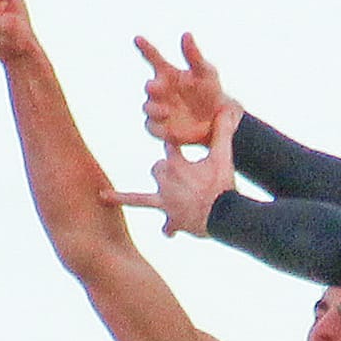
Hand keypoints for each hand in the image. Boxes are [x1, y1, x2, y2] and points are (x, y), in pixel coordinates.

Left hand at [102, 104, 239, 235]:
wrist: (224, 216)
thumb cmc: (223, 186)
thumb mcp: (223, 157)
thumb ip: (223, 133)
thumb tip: (226, 110)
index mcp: (177, 163)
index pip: (169, 145)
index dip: (173, 142)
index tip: (173, 139)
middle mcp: (166, 180)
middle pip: (157, 168)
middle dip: (166, 169)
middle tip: (181, 175)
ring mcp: (165, 199)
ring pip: (149, 192)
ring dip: (146, 193)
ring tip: (114, 195)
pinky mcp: (169, 215)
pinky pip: (159, 220)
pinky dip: (164, 226)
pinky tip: (165, 230)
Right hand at [137, 31, 231, 144]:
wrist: (215, 120)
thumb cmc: (209, 92)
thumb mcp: (205, 72)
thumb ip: (194, 55)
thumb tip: (186, 34)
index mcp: (168, 73)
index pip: (153, 58)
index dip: (146, 48)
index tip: (138, 38)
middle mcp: (160, 90)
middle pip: (149, 87)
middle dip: (151, 87)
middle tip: (157, 87)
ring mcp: (158, 109)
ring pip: (148, 108)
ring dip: (154, 110)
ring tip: (167, 112)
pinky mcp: (160, 128)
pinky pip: (153, 128)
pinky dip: (159, 130)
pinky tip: (168, 132)